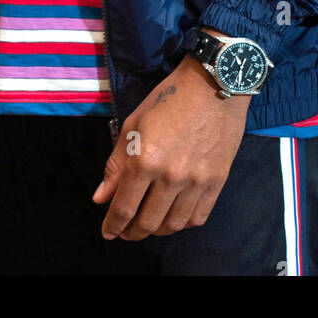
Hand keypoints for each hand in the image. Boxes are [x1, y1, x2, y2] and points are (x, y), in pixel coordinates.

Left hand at [91, 49, 249, 240]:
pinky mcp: (217, 182)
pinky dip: (182, 223)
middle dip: (132, 232)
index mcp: (145, 160)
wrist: (213, 85)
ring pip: (173, 225)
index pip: (124, 207)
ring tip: (148, 224)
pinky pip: (198, 217)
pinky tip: (174, 216)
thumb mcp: (133, 124)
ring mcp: (196, 182)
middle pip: (148, 222)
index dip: (112, 225)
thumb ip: (116, 164)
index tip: (108, 232)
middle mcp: (171, 176)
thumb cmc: (168, 99)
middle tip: (126, 230)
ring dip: (156, 231)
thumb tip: (101, 198)